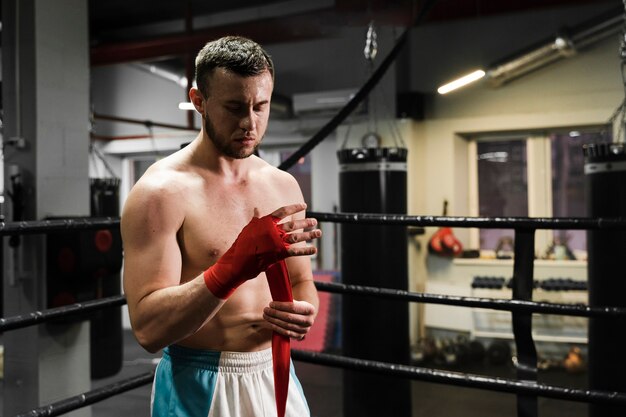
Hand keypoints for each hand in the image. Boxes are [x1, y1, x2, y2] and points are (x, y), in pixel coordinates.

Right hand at [204, 203, 320, 298]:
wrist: (237, 262)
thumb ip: (256, 220)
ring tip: (319, 233)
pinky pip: (295, 252)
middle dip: (305, 223)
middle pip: (293, 225)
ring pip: (296, 237)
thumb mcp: (248, 229)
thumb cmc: (241, 245)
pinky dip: (306, 251)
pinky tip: (314, 250)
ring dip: (309, 235)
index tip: (304, 205)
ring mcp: (276, 242)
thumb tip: (257, 209)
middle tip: (315, 221)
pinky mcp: (279, 254)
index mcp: (265, 222)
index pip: (283, 211)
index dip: (294, 207)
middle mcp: (272, 231)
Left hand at [263, 300, 315, 339]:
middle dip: (275, 313)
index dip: (280, 306)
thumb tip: (276, 297)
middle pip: (289, 317)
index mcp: (310, 309)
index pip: (293, 307)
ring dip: (273, 320)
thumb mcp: (296, 301)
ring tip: (266, 315)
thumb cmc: (296, 307)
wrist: (303, 318)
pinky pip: (286, 333)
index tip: (271, 304)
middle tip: (266, 309)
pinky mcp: (299, 336)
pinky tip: (270, 323)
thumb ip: (288, 300)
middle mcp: (309, 321)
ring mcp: (305, 330)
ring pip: (286, 325)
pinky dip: (276, 328)